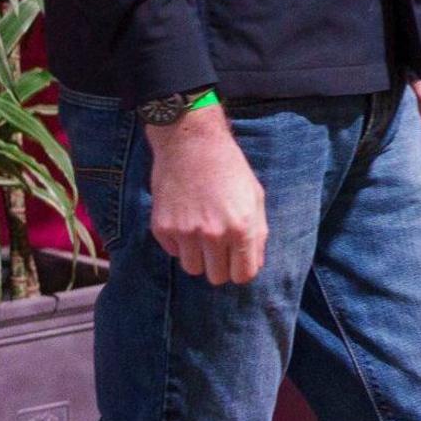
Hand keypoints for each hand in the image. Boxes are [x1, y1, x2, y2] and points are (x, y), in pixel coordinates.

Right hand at [148, 104, 267, 286]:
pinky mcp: (162, 228)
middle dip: (220, 266)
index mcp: (241, 228)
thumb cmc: (229, 168)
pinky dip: (179, 243)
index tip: (236, 261)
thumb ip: (258, 234)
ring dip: (198, 256)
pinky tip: (184, 219)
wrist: (190, 143)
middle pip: (216, 277)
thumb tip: (254, 266)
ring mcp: (185, 233)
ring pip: (192, 269)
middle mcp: (213, 235)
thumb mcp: (255, 197)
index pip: (242, 275)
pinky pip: (173, 252)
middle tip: (218, 246)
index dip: (240, 270)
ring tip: (200, 232)